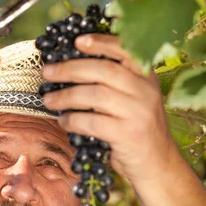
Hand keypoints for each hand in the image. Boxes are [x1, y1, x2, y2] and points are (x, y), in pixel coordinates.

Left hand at [41, 34, 178, 184]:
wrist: (157, 164)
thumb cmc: (137, 129)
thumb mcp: (135, 99)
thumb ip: (115, 83)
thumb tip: (72, 66)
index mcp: (146, 77)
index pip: (125, 50)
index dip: (101, 42)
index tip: (78, 41)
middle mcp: (145, 91)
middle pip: (104, 71)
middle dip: (70, 69)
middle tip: (48, 72)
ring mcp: (138, 112)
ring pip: (95, 95)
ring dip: (66, 96)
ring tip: (49, 100)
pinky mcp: (128, 134)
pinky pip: (92, 122)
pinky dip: (73, 120)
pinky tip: (64, 121)